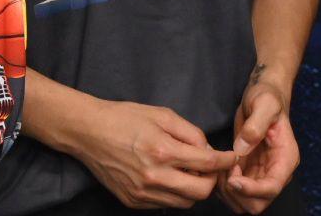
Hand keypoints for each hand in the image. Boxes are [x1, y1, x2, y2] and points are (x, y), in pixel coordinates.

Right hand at [68, 98, 235, 208]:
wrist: (89, 133)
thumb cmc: (126, 118)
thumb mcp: (163, 115)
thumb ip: (191, 133)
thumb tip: (209, 150)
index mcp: (163, 151)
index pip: (207, 164)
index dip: (225, 161)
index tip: (231, 157)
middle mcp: (154, 177)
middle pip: (201, 192)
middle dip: (212, 179)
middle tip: (211, 167)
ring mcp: (143, 193)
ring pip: (185, 202)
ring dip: (194, 188)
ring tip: (189, 170)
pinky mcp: (133, 202)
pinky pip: (166, 204)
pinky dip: (175, 193)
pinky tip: (171, 176)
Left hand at [217, 81, 299, 213]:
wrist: (262, 97)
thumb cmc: (266, 97)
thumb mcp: (263, 103)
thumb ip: (255, 125)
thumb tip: (242, 149)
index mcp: (286, 158)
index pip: (272, 188)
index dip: (251, 190)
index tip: (232, 178)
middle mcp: (276, 172)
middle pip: (258, 204)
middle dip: (237, 193)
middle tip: (226, 170)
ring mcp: (262, 176)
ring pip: (245, 204)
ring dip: (229, 192)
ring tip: (222, 167)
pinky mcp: (249, 175)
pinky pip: (236, 194)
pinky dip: (224, 188)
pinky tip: (220, 168)